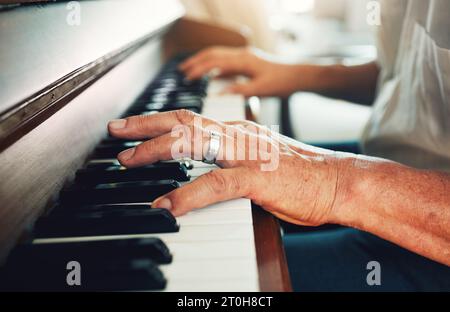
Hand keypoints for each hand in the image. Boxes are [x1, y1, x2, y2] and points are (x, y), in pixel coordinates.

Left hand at [108, 110, 345, 226]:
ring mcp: (248, 155)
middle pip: (184, 121)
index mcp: (239, 131)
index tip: (131, 127)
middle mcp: (239, 135)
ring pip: (194, 144)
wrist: (338, 182)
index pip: (190, 118)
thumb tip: (201, 173)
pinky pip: (216, 184)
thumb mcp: (258, 160)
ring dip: (157, 150)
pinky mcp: (259, 179)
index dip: (157, 120)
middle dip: (145, 124)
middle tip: (116, 130)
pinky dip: (187, 194)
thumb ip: (230, 162)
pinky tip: (166, 204)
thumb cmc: (300, 175)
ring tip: (128, 160)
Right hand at [179, 47, 314, 97]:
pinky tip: (211, 73)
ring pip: (218, 55)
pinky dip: (214, 65)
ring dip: (204, 61)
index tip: (187, 77)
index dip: (199, 69)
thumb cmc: (282, 82)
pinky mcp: (248, 62)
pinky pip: (226, 60)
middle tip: (182, 70)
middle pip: (213, 54)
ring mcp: (245, 57)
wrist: (298, 76)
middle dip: (196, 61)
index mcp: (243, 60)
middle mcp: (242, 55)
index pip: (214, 62)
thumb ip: (238, 91)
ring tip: (191, 69)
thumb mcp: (260, 90)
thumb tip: (219, 94)